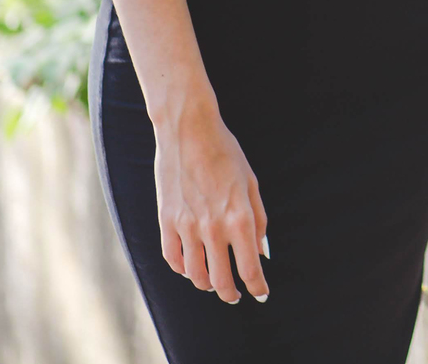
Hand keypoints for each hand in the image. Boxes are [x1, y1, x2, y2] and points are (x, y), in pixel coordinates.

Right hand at [153, 102, 269, 304]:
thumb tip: (261, 253)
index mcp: (239, 218)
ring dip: (207, 284)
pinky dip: (183, 269)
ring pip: (195, 275)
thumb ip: (258, 221)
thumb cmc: (226, 154)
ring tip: (214, 282)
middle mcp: (212, 228)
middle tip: (236, 296)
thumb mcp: (251, 184)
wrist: (188, 131)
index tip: (262, 295)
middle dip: (231, 293)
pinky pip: (173, 259)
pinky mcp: (166, 222)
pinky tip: (191, 267)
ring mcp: (186, 227)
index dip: (257, 287)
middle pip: (221, 280)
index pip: (249, 268)